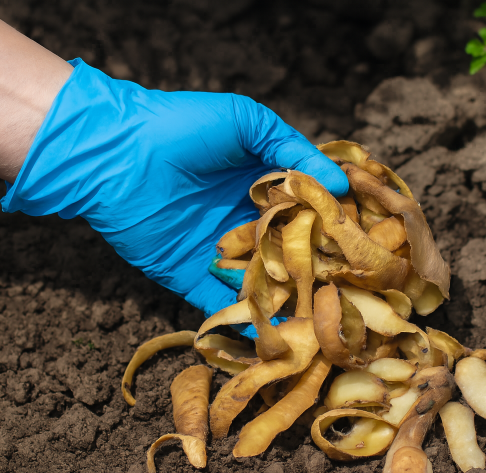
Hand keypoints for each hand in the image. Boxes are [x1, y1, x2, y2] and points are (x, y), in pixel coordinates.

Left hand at [1, 59, 347, 317]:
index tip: (369, 242)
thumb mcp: (246, 122)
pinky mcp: (192, 277)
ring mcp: (221, 252)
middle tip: (355, 290)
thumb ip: (292, 148)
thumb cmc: (183, 127)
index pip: (309, 212)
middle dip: (319, 269)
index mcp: (262, 187)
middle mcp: (246, 223)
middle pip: (291, 252)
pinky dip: (245, 323)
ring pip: (264, 283)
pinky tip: (276, 339)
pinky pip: (223, 305)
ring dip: (290, 300)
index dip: (336, 225)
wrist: (116, 153)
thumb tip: (340, 181)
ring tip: (325, 321)